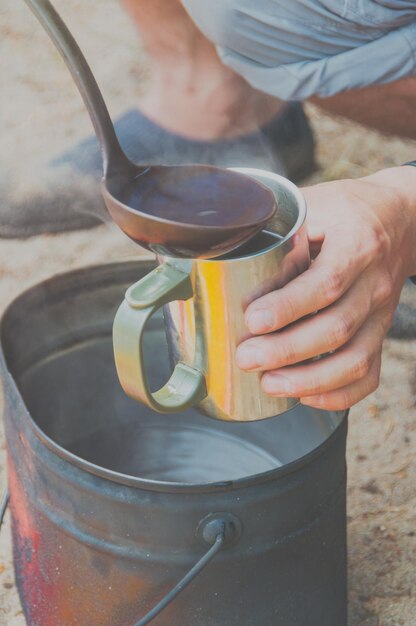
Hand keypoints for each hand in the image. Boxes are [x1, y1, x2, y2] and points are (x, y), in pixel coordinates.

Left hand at [236, 167, 415, 409]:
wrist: (398, 219)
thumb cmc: (344, 211)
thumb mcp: (313, 206)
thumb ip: (280, 235)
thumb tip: (233, 270)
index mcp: (356, 245)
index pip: (326, 283)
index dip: (288, 307)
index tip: (252, 320)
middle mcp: (375, 283)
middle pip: (336, 328)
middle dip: (287, 351)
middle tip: (246, 357)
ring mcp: (381, 313)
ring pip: (356, 359)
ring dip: (310, 380)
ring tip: (269, 384)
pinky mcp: (379, 332)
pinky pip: (369, 373)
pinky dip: (339, 393)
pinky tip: (305, 396)